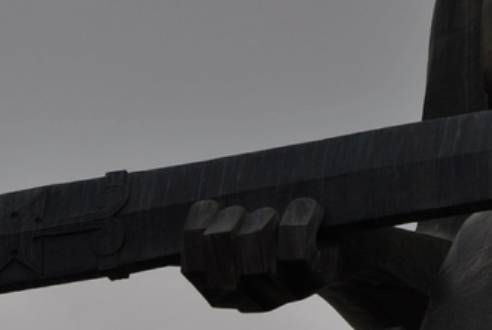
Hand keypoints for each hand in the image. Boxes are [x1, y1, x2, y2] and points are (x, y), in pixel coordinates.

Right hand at [180, 197, 338, 312]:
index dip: (195, 233)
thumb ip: (206, 218)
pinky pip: (295, 248)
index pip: (193, 268)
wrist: (332, 243)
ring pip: (256, 252)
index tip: (208, 206)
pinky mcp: (312, 279)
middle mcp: (250, 296)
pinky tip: (302, 209)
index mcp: (222, 289)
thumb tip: (158, 195)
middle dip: (228, 224)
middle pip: (222, 258)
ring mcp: (282, 292)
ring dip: (261, 219)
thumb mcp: (238, 223)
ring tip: (269, 212)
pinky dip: (298, 216)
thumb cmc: (276, 228)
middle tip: (239, 211)